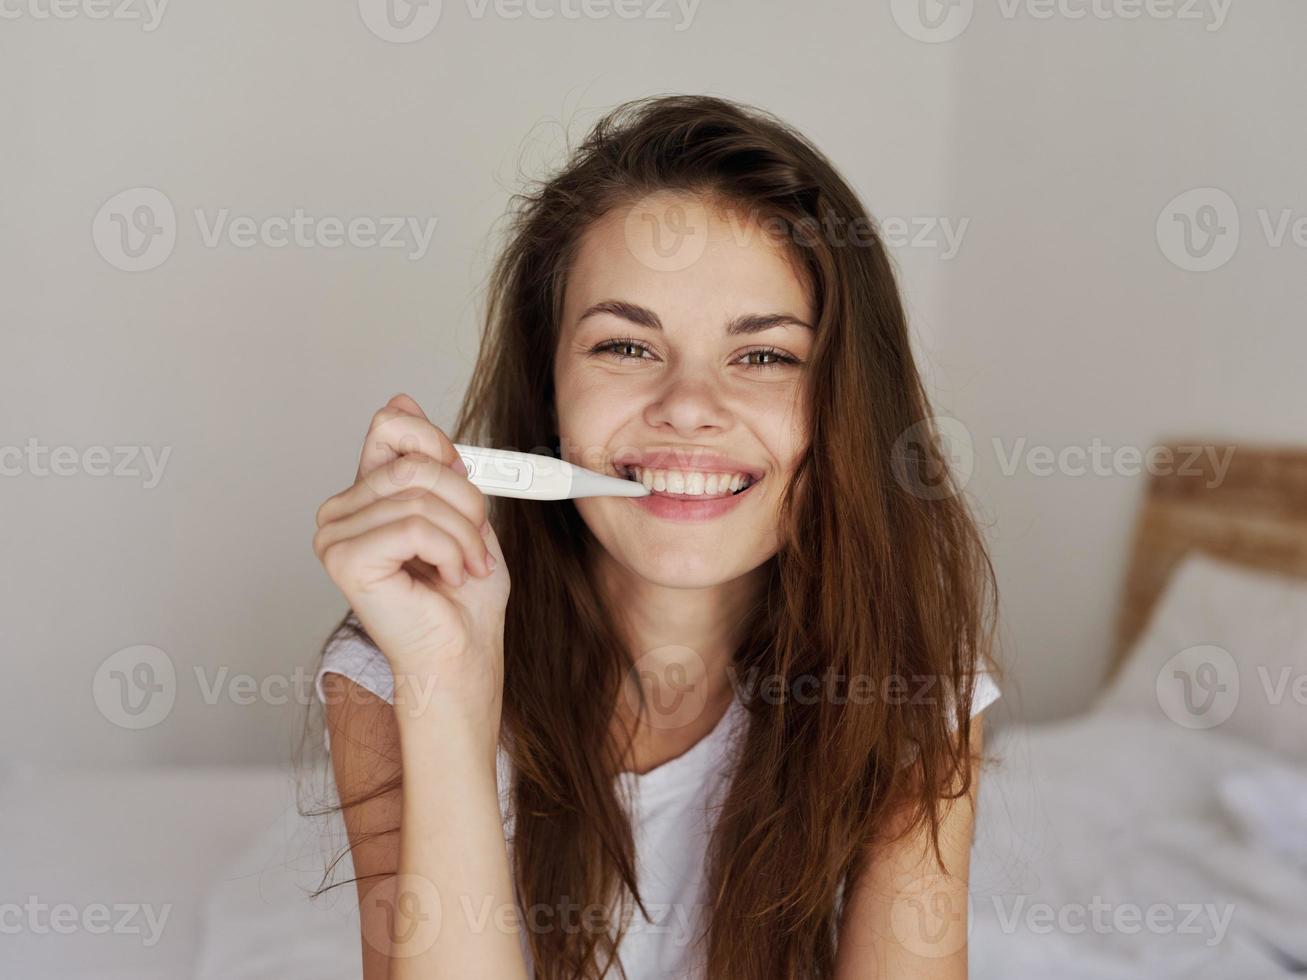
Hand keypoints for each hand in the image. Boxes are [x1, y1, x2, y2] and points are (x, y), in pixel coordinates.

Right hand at [313, 394, 509, 724]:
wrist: (463, 655)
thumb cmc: (462, 598)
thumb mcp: (461, 511)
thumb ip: (433, 461)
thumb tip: (401, 401)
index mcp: (366, 495)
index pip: (390, 426)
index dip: (437, 444)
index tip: (462, 476)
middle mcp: (342, 513)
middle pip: (413, 463)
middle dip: (464, 501)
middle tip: (474, 543)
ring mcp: (336, 536)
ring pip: (419, 496)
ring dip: (464, 535)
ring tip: (465, 566)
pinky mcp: (345, 560)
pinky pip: (415, 527)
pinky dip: (451, 551)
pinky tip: (449, 577)